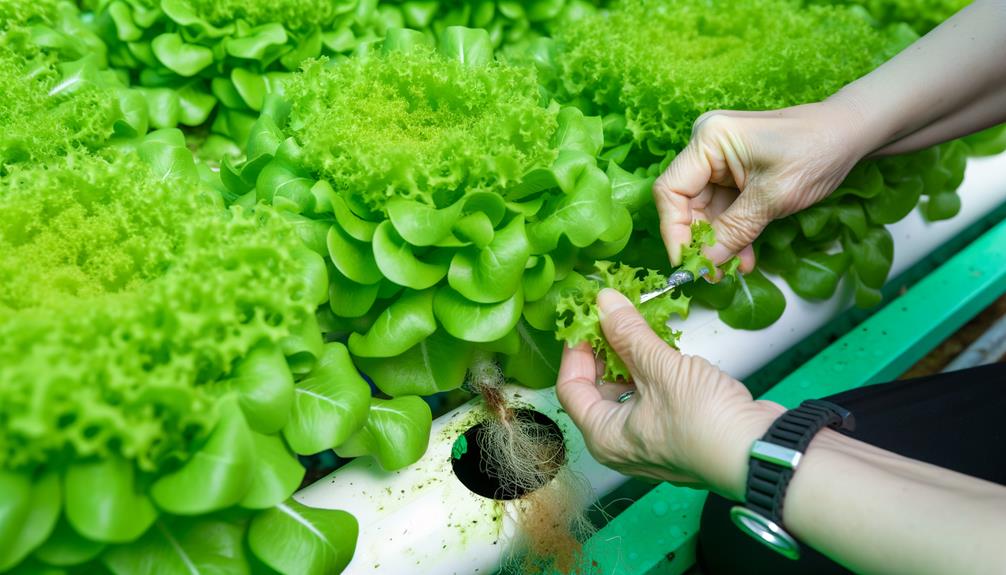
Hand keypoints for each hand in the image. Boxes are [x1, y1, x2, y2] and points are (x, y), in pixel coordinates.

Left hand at [556, 289, 782, 499]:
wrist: (759, 451)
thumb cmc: (703, 420)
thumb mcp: (660, 367)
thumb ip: (628, 333)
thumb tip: (604, 302)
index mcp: (603, 436)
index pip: (570, 387)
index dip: (576, 350)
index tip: (588, 320)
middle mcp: (621, 444)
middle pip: (597, 390)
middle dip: (605, 352)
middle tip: (615, 319)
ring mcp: (651, 441)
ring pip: (628, 392)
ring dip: (633, 360)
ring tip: (642, 329)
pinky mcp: (677, 433)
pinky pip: (653, 398)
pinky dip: (655, 373)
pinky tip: (666, 350)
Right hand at [653, 101, 869, 270]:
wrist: (851, 133)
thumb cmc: (817, 151)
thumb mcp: (773, 197)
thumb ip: (733, 231)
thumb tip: (702, 265)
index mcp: (708, 140)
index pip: (671, 190)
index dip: (673, 231)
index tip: (687, 263)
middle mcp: (706, 146)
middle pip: (684, 203)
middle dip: (700, 240)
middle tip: (713, 273)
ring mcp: (719, 159)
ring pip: (704, 211)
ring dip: (718, 242)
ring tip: (733, 270)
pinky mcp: (733, 172)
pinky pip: (722, 208)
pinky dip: (731, 232)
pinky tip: (743, 256)